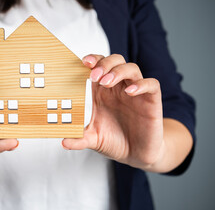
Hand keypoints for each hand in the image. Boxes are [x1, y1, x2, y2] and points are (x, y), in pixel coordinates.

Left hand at [62, 54, 163, 168]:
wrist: (135, 155)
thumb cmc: (114, 141)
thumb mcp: (93, 139)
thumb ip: (78, 138)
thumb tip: (63, 143)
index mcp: (102, 91)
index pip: (98, 65)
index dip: (92, 60)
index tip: (83, 62)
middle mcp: (119, 88)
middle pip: (115, 61)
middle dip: (104, 64)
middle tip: (94, 76)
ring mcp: (136, 92)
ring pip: (131, 68)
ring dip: (118, 71)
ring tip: (106, 82)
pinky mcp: (151, 101)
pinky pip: (151, 84)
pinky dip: (141, 84)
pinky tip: (130, 92)